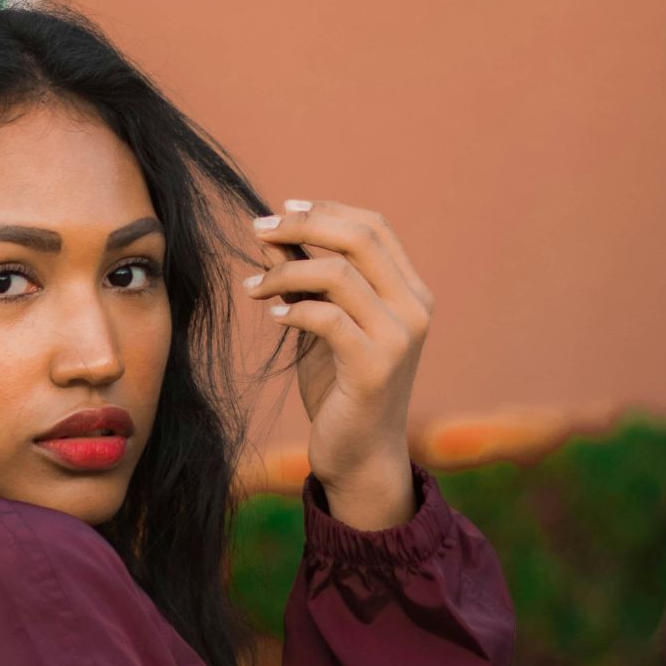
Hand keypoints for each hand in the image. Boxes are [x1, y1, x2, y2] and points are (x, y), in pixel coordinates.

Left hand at [242, 199, 433, 514]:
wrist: (360, 455)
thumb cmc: (341, 389)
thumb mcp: (324, 325)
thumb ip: (309, 282)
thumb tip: (272, 235)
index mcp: (409, 292)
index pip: (374, 227)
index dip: (327, 211)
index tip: (282, 210)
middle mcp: (413, 308)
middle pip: (360, 238)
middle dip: (302, 226)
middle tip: (257, 231)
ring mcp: (399, 338)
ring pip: (339, 274)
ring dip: (285, 272)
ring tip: (253, 286)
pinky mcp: (374, 368)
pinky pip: (328, 318)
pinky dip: (293, 309)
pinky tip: (272, 315)